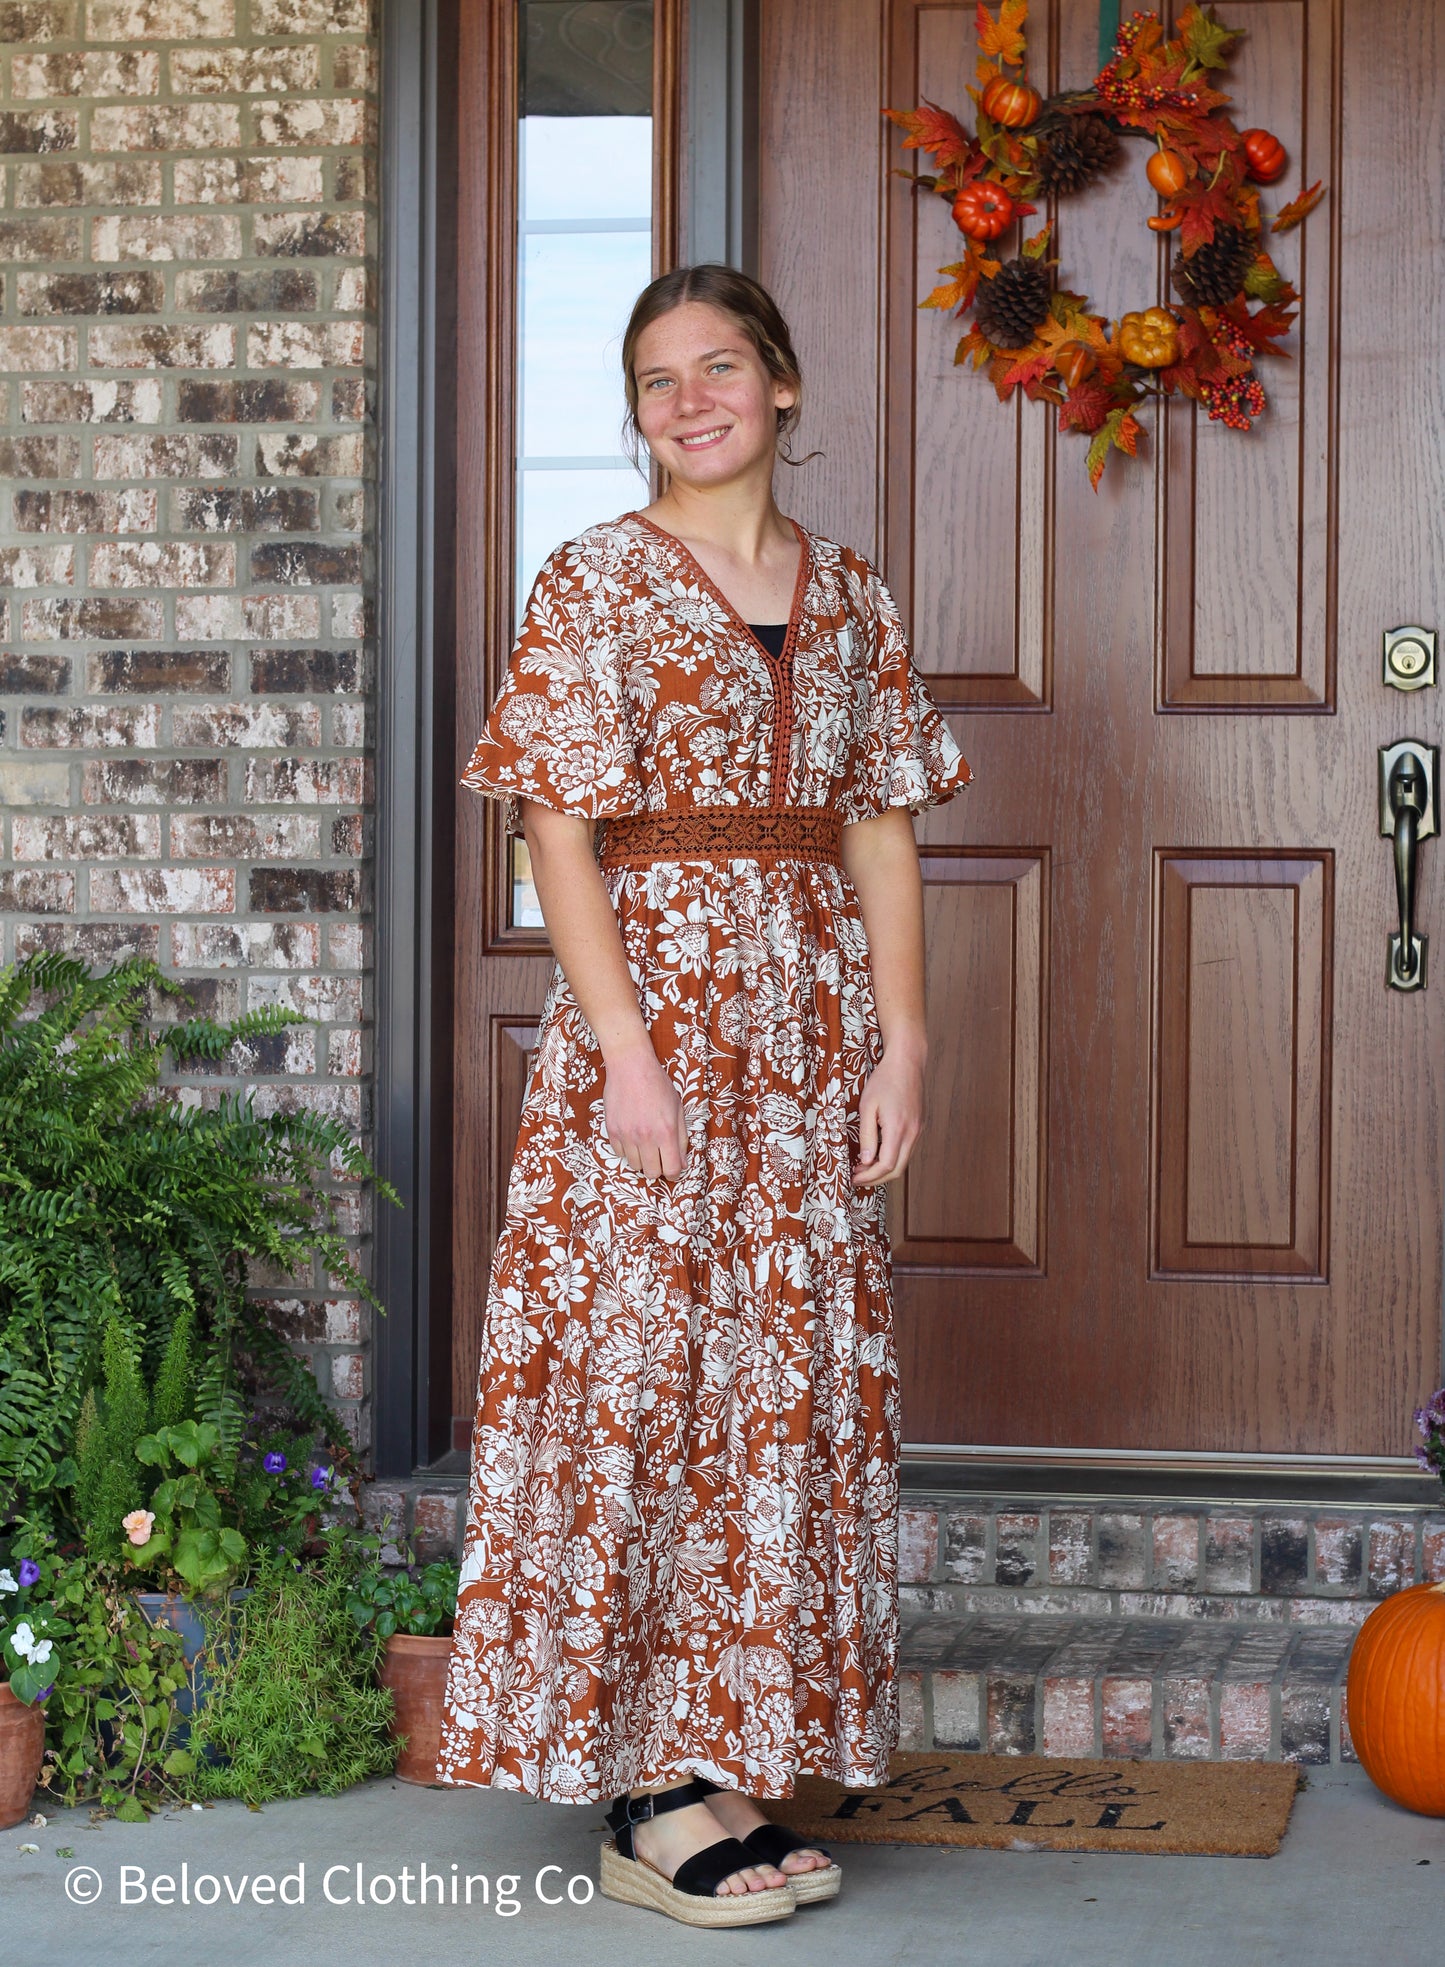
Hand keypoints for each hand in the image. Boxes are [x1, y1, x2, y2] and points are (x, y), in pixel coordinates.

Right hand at [603, 1037, 688, 1179]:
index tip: (674, 1167)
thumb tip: (682, 1162)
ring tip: (646, 1143)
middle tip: (660, 1156)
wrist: (631, 1066)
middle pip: (652, 1173)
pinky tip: (632, 1135)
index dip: (675, 1172)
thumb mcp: (678, 1108)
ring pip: (635, 1165)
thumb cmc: (657, 1084)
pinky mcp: (612, 1131)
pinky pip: (620, 1154)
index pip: (672, 1169)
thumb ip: (682, 1138)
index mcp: (666, 1131)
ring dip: (642, 1159)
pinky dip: (627, 1149)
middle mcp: (646, 1137)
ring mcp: (626, 1135)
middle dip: (658, 1168)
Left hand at [852, 1041, 925, 1186]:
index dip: (870, 1177)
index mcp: (898, 1128)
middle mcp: (912, 1133)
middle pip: (897, 1169)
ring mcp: (918, 1130)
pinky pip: (907, 1150)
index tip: (854, 1177)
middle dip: (876, 1178)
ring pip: (904, 1161)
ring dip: (884, 1168)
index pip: (887, 1165)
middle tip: (858, 1177)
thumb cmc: (884, 1080)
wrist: (907, 1062)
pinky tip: (878, 1152)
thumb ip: (867, 1136)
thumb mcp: (867, 1106)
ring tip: (864, 1166)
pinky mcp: (919, 1126)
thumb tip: (866, 1161)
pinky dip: (893, 1157)